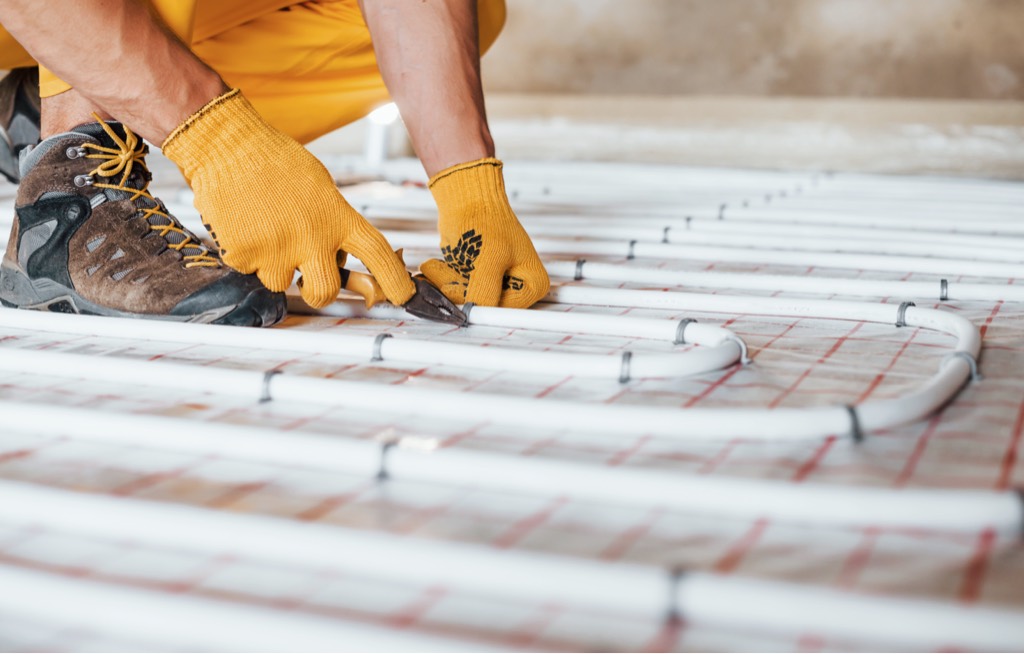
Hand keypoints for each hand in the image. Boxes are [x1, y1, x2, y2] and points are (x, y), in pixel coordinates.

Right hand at [162, 89, 414, 308]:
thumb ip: (334, 223)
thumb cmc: (275, 162)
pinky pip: (249, 268)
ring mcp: (277, 250)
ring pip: (280, 282)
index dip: (394, 279)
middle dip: (317, 293)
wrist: (227, 146)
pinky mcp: (244, 255)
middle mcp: (311, 238)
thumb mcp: (320, 187)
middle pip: (324, 291)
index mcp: (336, 217)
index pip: (376, 253)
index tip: (403, 296)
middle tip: (308, 281)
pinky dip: (246, 253)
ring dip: (274, 265)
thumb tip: (343, 258)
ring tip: (264, 228)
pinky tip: (244, 224)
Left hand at [419, 158, 548, 307]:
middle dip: (457, 292)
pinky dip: (444, 281)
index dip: (479, 307)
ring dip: (445, 285)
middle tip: (442, 272)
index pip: (503, 311)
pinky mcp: (478, 279)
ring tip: (436, 266)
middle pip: (484, 306)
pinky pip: (458, 292)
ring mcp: (497, 284)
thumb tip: (473, 315)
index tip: (457, 300)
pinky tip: (436, 266)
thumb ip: (483, 293)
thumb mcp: (487, 261)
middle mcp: (518, 288)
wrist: (467, 197)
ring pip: (466, 301)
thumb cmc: (484, 221)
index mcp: (533, 285)